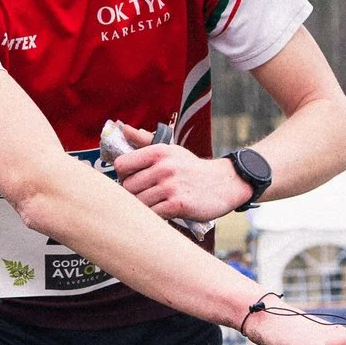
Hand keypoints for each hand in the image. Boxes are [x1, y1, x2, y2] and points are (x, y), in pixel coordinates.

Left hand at [109, 123, 251, 221]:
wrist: (225, 183)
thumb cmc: (192, 168)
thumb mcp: (170, 150)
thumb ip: (144, 141)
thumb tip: (122, 128)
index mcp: (158, 152)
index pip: (121, 165)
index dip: (123, 176)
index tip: (134, 180)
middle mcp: (163, 167)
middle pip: (127, 187)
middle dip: (134, 194)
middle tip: (147, 195)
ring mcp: (171, 186)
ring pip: (138, 203)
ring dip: (145, 207)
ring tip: (157, 203)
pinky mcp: (178, 205)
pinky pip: (152, 214)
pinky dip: (156, 216)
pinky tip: (165, 211)